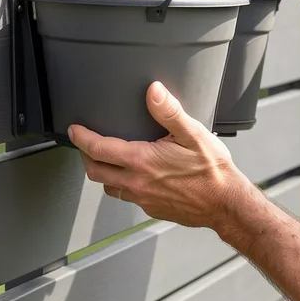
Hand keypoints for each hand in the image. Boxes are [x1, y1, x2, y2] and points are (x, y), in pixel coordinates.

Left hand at [68, 81, 258, 229]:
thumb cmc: (212, 170)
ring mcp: (143, 198)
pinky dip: (123, 185)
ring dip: (103, 172)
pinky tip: (135, 176)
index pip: (98, 149)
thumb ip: (170, 112)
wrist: (225, 204)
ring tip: (107, 159)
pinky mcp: (151, 209)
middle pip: (95, 171)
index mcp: (142, 161)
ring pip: (109, 187)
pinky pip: (128, 197)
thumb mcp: (194, 134)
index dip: (82, 138)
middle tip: (85, 144)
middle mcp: (137, 182)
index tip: (74, 130)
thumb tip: (153, 91)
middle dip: (85, 156)